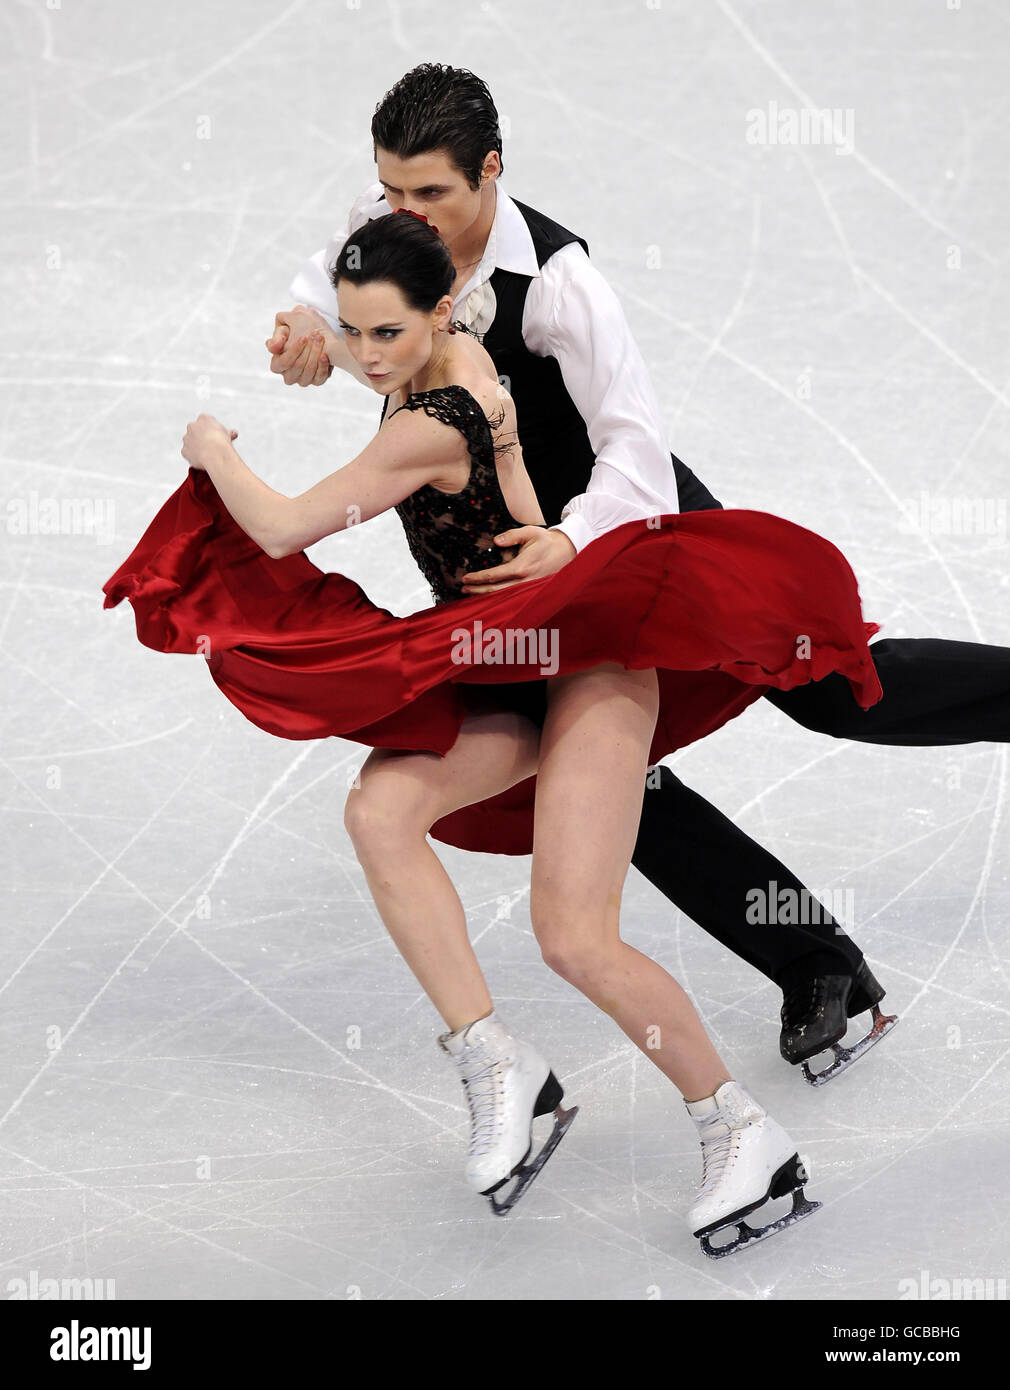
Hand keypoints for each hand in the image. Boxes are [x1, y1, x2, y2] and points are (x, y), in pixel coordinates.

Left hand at [182, 415, 237, 470]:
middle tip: (212, 447)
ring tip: (208, 456)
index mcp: (204, 418)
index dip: (212, 431)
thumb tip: (234, 433)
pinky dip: (193, 457)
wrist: (215, 453)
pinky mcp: (184, 450)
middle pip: (196, 432)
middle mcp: (192, 426)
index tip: (218, 438)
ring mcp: (186, 438)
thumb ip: (228, 433)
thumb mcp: (229, 435)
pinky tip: (202, 461)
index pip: (206, 422)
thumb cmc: (223, 442)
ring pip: (190, 443)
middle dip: (201, 438)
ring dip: (196, 447)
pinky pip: (188, 454)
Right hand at [266, 305, 333, 386]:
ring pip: (308, 372)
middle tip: (316, 335)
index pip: (283, 362)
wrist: (317, 333)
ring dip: (315, 354)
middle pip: (297, 366)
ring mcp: (303, 380)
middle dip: (307, 350)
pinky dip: (323, 366)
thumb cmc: (298, 329)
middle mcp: (289, 375)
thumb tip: (274, 348)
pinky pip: (319, 378)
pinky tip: (324, 355)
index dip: (294, 350)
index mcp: (277, 365)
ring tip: (321, 340)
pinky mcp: (316, 381)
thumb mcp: (286, 327)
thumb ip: (278, 335)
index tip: (303, 338)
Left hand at [460, 526, 576, 593]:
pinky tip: (490, 596)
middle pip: (495, 590)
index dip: (478, 578)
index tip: (466, 578)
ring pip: (503, 596)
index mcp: (522, 567)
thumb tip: (496, 541)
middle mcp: (524, 581)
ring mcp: (528, 588)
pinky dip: (499, 598)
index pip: (494, 575)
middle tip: (463, 589)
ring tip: (472, 594)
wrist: (566, 551)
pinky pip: (512, 596)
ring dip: (486, 596)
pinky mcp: (531, 590)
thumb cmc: (546, 541)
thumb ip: (511, 535)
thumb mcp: (529, 532)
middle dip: (478, 590)